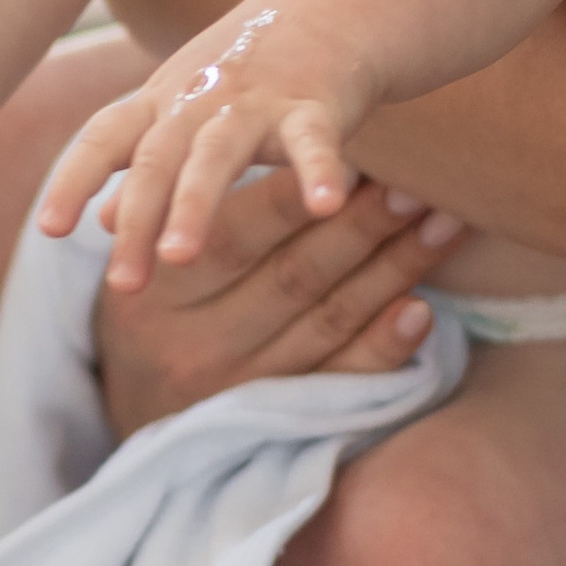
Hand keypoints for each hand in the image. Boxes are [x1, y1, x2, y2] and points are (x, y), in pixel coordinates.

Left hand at [39, 0, 375, 290]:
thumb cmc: (248, 66)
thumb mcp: (184, 107)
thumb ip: (143, 163)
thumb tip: (104, 221)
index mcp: (161, 101)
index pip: (104, 137)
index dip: (74, 179)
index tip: (49, 229)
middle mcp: (199, 98)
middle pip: (156, 159)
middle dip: (137, 221)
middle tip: (123, 286)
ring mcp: (257, 100)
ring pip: (216, 152)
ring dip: (194, 203)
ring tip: (178, 257)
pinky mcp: (316, 103)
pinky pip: (315, 141)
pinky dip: (320, 171)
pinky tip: (324, 206)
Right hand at [91, 170, 463, 438]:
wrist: (120, 406)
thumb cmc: (148, 299)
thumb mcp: (138, 254)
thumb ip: (182, 207)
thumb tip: (252, 148)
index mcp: (161, 291)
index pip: (235, 239)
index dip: (294, 199)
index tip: (352, 160)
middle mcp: (200, 344)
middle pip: (295, 277)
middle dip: (363, 228)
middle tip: (415, 185)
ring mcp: (243, 387)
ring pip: (329, 321)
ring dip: (394, 271)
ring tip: (445, 224)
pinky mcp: (277, 417)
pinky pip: (339, 381)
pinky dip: (383, 347)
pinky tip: (422, 311)